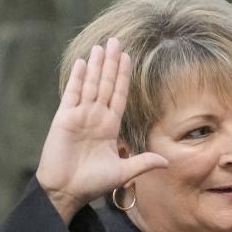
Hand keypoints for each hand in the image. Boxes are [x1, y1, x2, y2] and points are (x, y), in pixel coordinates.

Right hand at [35, 37, 167, 222]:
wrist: (67, 191)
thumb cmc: (93, 183)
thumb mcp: (123, 172)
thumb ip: (143, 163)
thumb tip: (167, 162)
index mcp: (109, 126)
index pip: (119, 95)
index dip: (123, 77)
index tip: (128, 58)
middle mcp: (95, 117)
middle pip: (105, 84)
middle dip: (111, 63)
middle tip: (116, 41)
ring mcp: (79, 116)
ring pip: (90, 85)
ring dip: (95, 65)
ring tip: (101, 46)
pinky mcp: (64, 119)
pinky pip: (72, 94)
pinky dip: (77, 78)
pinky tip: (81, 63)